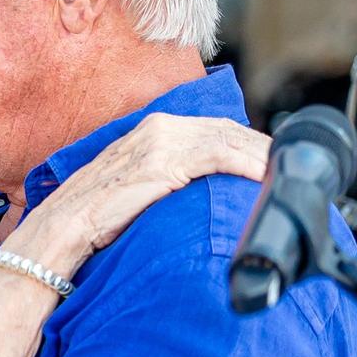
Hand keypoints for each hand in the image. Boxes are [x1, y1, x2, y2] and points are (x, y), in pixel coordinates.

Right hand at [13, 113, 268, 271]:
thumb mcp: (139, 187)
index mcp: (154, 129)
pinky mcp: (161, 162)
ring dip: (262, 156)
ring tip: (288, 172)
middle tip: (294, 167)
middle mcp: (158, 128)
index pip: (215, 130)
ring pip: (227, 139)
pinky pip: (216, 156)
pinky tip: (266, 176)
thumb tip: (204, 193)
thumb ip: (170, 178)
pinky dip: (246, 164)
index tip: (274, 163)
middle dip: (264, 148)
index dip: (249, 145)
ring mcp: (159, 142)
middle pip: (228, 131)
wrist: (62, 229)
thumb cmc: (97, 217)